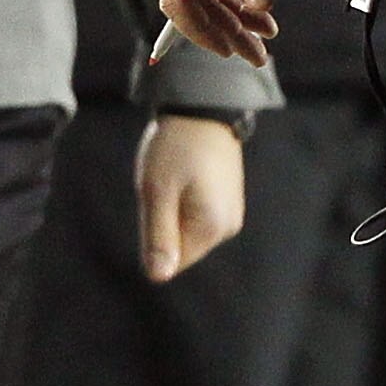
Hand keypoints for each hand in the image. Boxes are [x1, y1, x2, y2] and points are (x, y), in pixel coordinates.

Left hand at [136, 114, 246, 282]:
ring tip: (177, 176)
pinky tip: (186, 173)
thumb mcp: (157, 192)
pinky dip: (184, 199)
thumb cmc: (176, 147)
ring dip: (172, 209)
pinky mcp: (229, 201)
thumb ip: (159, 237)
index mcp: (212, 227)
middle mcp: (228, 226)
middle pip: (180, 246)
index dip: (153, 233)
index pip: (172, 261)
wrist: (205, 108)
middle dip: (163, 221)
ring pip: (186, 230)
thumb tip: (158, 278)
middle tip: (165, 184)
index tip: (158, 199)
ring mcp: (231, 213)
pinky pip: (197, 215)